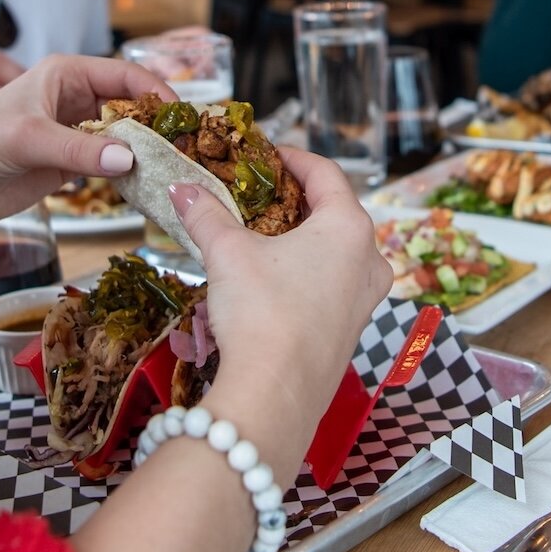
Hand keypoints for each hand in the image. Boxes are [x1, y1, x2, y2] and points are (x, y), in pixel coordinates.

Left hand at [0, 54, 173, 229]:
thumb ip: (78, 150)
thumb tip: (129, 159)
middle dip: (157, 124)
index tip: (181, 116)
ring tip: (176, 169)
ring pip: (124, 137)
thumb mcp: (28, 139)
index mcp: (66, 74)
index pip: (124, 74)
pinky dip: (129, 174)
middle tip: (187, 147)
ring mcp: (75, 133)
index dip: (155, 91)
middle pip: (130, 106)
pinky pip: (110, 165)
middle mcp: (75, 99)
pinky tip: (148, 186)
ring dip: (146, 152)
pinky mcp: (70, 164)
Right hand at [171, 149, 391, 477]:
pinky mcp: (351, 331)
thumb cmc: (262, 313)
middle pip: (335, 211)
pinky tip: (273, 279)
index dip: (293, 158)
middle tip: (260, 194)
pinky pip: (334, 284)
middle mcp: (369, 260)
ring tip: (263, 235)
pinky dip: (308, 271)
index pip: (325, 173)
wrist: (274, 396)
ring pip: (338, 251)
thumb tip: (181, 189)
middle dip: (296, 200)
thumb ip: (205, 213)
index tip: (266, 155)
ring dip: (303, 238)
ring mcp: (365, 300)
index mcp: (348, 227)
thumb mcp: (227, 252)